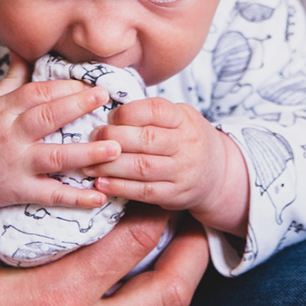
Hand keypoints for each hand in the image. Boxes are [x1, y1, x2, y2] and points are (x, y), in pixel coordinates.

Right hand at [0, 56, 119, 209]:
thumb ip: (13, 79)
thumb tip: (23, 49)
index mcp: (5, 110)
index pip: (37, 93)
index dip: (65, 87)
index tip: (90, 84)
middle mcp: (11, 135)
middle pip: (47, 117)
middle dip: (77, 106)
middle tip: (105, 97)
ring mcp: (17, 164)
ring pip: (55, 157)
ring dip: (86, 154)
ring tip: (115, 148)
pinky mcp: (20, 190)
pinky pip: (51, 194)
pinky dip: (76, 198)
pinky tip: (99, 197)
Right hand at [0, 210, 209, 305]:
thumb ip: (36, 237)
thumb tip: (72, 203)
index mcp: (58, 295)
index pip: (134, 243)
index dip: (157, 212)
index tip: (164, 195)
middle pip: (170, 294)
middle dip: (194, 256)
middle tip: (198, 229)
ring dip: (166, 302)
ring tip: (166, 270)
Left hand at [88, 97, 250, 234]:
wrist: (217, 174)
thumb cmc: (186, 140)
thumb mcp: (179, 118)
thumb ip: (151, 113)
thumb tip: (108, 110)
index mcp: (185, 120)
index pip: (155, 110)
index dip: (127, 113)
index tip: (109, 117)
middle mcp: (187, 145)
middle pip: (146, 139)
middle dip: (113, 138)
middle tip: (92, 138)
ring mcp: (182, 172)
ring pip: (142, 167)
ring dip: (110, 165)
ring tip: (88, 164)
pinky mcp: (175, 195)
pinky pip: (144, 192)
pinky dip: (120, 187)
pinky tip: (101, 183)